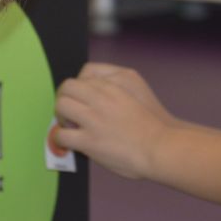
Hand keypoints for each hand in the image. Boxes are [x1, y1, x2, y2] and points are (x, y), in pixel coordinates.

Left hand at [53, 63, 172, 178]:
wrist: (160, 148)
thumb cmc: (154, 126)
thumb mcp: (137, 93)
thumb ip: (117, 91)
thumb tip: (100, 95)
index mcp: (116, 84)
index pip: (85, 73)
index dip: (80, 86)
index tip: (81, 97)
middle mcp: (102, 97)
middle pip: (69, 86)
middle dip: (65, 97)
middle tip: (68, 110)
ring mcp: (94, 119)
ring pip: (61, 106)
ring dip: (60, 115)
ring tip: (67, 125)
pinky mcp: (89, 140)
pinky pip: (62, 134)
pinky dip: (60, 138)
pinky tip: (68, 143)